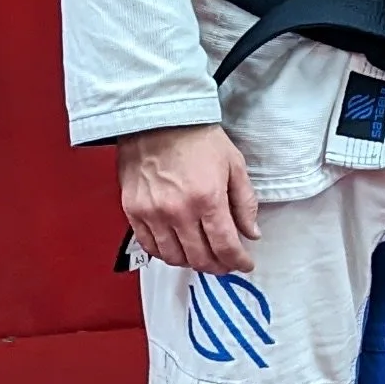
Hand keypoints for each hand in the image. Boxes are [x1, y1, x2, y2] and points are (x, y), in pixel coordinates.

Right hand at [118, 124, 260, 273]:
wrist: (157, 117)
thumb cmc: (195, 136)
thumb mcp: (234, 164)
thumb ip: (245, 202)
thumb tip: (251, 232)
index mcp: (207, 198)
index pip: (226, 246)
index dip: (239, 262)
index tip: (244, 264)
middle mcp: (178, 211)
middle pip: (200, 258)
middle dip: (218, 266)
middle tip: (225, 262)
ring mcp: (153, 213)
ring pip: (174, 258)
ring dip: (192, 262)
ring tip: (202, 255)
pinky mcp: (133, 210)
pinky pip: (150, 246)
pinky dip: (165, 253)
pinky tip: (176, 247)